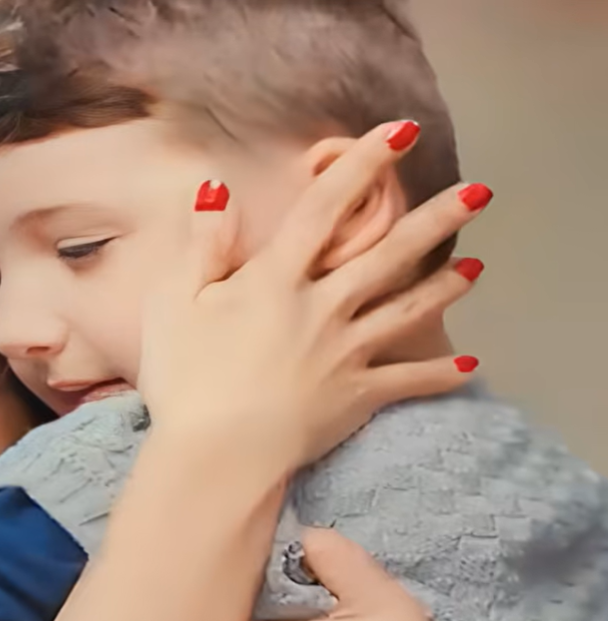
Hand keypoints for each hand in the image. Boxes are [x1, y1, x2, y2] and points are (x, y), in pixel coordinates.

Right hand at [136, 120, 489, 470]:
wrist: (215, 454)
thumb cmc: (186, 376)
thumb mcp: (174, 302)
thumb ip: (202, 245)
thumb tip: (217, 189)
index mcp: (276, 279)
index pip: (325, 209)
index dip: (362, 166)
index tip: (398, 132)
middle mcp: (323, 307)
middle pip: (388, 255)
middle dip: (436, 220)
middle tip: (480, 192)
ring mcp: (346, 353)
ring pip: (407, 311)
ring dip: (446, 287)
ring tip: (480, 268)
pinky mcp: (357, 397)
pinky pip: (407, 381)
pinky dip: (441, 374)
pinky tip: (471, 365)